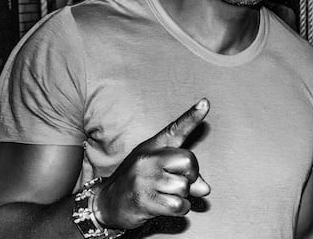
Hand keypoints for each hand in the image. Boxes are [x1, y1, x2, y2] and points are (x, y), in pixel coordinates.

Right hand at [93, 98, 210, 228]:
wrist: (106, 202)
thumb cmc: (138, 182)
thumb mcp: (157, 169)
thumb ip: (183, 173)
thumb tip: (205, 189)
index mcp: (153, 146)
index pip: (176, 129)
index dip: (193, 116)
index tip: (206, 103)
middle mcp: (148, 159)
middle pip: (189, 161)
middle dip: (190, 175)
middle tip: (177, 181)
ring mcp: (145, 179)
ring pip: (184, 187)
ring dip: (182, 195)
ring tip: (165, 194)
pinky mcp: (144, 200)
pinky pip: (178, 205)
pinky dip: (180, 209)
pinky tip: (166, 206)